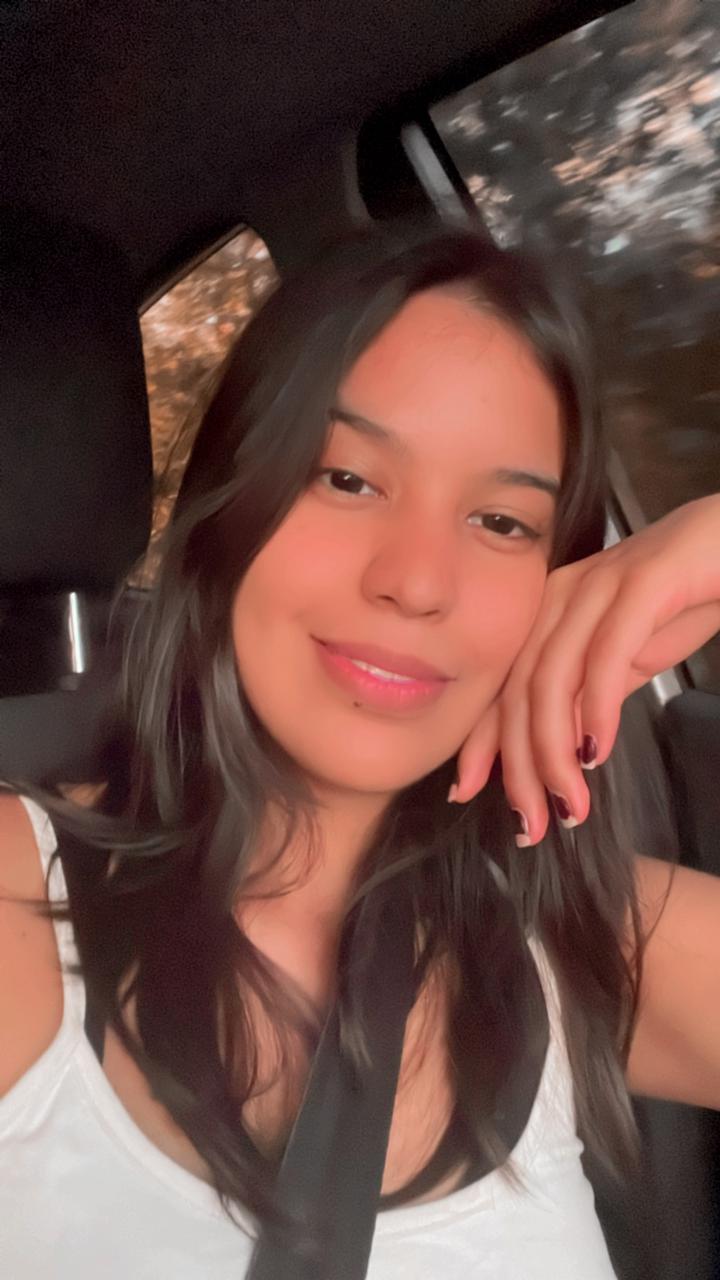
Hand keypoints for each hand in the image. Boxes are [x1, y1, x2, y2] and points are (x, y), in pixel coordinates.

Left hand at [453, 494, 719, 844]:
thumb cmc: (689, 595)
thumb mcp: (630, 657)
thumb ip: (590, 695)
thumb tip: (561, 750)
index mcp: (549, 612)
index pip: (502, 684)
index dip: (482, 742)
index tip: (467, 794)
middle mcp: (562, 594)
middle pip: (520, 689)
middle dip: (519, 766)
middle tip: (531, 824)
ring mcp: (600, 584)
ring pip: (553, 677)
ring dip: (554, 752)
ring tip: (568, 804)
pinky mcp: (645, 581)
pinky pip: (606, 652)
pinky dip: (596, 707)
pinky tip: (597, 751)